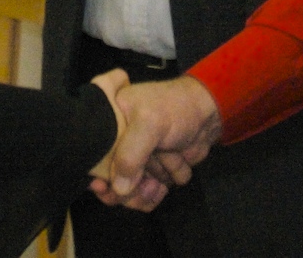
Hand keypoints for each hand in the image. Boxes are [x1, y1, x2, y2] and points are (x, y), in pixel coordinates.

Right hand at [88, 75, 221, 211]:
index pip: (93, 156)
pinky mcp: (152, 170)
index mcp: (108, 122)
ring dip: (149, 189)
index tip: (103, 188)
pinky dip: (161, 189)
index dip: (96, 175)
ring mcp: (135, 158)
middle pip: (110, 180)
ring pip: (131, 190)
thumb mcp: (149, 123)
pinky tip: (173, 174)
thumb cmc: (175, 109)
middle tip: (148, 184)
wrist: (209, 114)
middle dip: (129, 188)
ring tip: (164, 177)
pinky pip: (148, 192)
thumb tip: (118, 190)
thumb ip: (131, 155)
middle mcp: (117, 142)